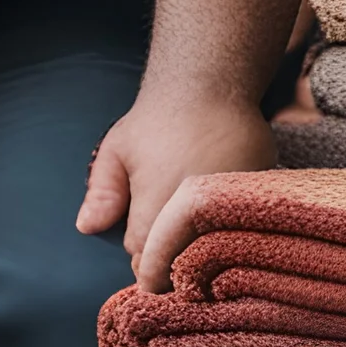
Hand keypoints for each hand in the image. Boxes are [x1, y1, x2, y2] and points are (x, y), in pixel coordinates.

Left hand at [76, 87, 277, 291]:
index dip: (143, 260)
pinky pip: (246, 227)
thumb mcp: (117, 150)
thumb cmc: (156, 120)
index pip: (147, 262)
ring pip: (215, 247)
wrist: (206, 84)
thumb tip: (87, 227)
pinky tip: (223, 215)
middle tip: (168, 242)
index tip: (144, 249)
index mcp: (156, 206)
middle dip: (173, 258)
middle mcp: (197, 211)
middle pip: (183, 262)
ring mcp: (232, 204)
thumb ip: (102, 193)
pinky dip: (233, 227)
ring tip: (195, 229)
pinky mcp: (258, 193)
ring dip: (205, 245)